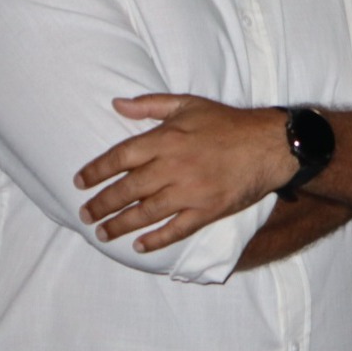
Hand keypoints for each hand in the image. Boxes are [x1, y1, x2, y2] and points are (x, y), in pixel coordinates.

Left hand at [75, 94, 294, 252]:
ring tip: (103, 233)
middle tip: (85, 214)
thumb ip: (151, 105)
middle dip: (101, 204)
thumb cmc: (229, 122)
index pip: (120, 157)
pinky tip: (140, 246)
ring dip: (120, 225)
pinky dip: (156, 240)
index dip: (96, 171)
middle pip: (127, 189)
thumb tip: (117, 104)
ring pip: (146, 213)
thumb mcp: (189, 104)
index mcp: (166, 139)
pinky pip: (176, 229)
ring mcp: (191, 191)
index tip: (80, 182)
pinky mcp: (208, 210)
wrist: (270, 144)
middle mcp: (174, 166)